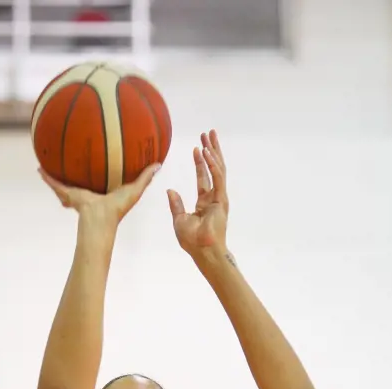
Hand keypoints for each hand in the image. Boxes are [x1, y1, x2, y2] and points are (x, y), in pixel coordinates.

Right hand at [38, 163, 160, 230]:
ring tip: (50, 160)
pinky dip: (47, 177)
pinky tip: (39, 167)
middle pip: (80, 180)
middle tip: (73, 159)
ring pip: (64, 182)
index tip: (99, 161)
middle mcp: (87, 193)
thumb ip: (146, 177)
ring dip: (57, 173)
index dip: (100, 171)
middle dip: (76, 172)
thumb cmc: (117, 209)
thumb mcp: (134, 190)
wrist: (100, 219)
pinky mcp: (67, 194)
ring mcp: (75, 194)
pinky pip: (54, 183)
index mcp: (102, 192)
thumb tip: (159, 164)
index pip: (101, 180)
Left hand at [167, 130, 228, 260]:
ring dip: (213, 152)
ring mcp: (220, 198)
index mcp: (205, 202)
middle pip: (213, 168)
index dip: (200, 162)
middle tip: (208, 134)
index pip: (203, 177)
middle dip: (211, 150)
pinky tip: (208, 153)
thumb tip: (170, 190)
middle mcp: (214, 198)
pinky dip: (212, 165)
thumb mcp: (179, 219)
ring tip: (209, 137)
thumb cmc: (193, 241)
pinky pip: (218, 178)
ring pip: (218, 169)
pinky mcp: (222, 200)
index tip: (197, 148)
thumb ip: (176, 204)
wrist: (203, 251)